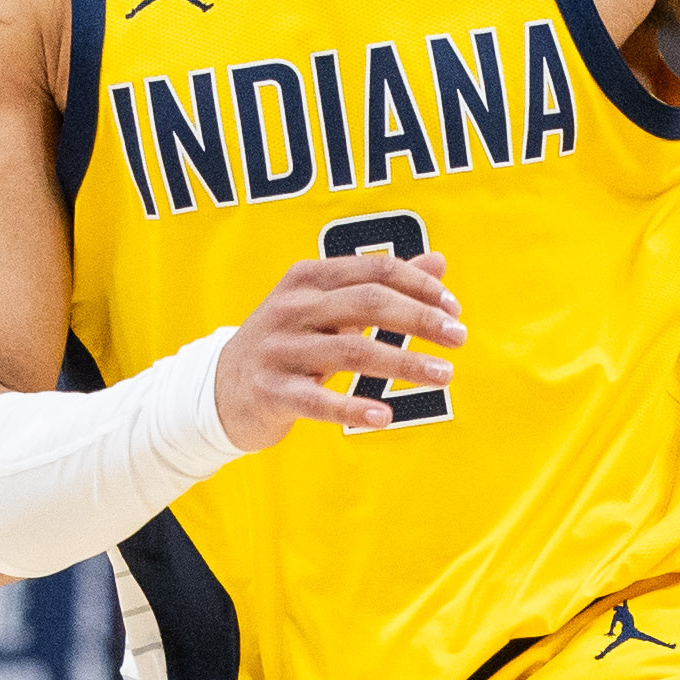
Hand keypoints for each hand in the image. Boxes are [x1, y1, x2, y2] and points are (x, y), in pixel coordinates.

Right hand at [216, 252, 465, 444]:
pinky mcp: (271, 391)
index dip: (420, 286)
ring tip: (443, 375)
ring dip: (404, 362)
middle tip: (459, 337)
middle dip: (420, 319)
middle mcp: (292, 308)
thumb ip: (380, 284)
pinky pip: (318, 401)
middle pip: (369, 303)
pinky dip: (354, 409)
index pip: (375, 270)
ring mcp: (279, 350)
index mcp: (308, 278)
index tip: (453, 308)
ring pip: (352, 350)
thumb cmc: (289, 343)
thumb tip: (438, 262)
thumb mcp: (326, 306)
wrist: (220, 388)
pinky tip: (386, 416)